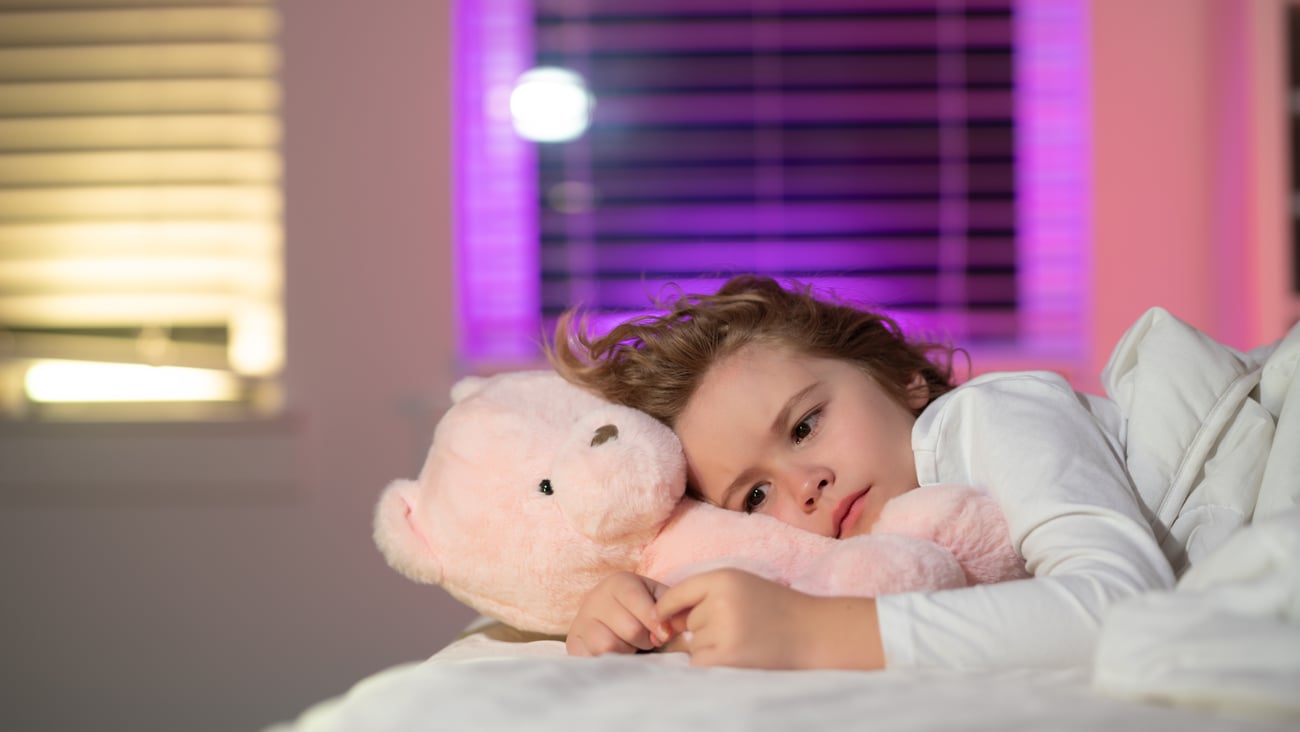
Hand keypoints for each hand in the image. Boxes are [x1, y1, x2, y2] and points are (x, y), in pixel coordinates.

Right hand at [566, 572, 672, 656]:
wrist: (609, 615)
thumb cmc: (641, 609)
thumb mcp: (657, 599)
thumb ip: (669, 610)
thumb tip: (669, 631)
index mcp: (618, 583)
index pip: (635, 600)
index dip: (654, 621)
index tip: (664, 635)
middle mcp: (595, 599)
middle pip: (630, 629)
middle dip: (645, 640)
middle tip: (646, 639)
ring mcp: (581, 622)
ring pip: (609, 647)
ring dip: (627, 652)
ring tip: (629, 646)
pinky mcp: (573, 645)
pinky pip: (594, 660)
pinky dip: (610, 662)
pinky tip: (616, 655)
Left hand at [655, 568, 884, 669]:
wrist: (815, 633)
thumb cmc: (777, 609)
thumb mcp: (741, 586)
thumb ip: (705, 595)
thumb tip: (663, 619)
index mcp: (723, 578)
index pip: (676, 593)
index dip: (666, 608)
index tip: (661, 619)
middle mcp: (720, 601)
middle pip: (686, 622)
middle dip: (701, 629)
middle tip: (737, 628)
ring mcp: (724, 630)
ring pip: (693, 644)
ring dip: (709, 648)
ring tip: (743, 641)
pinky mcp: (728, 657)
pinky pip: (700, 663)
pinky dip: (712, 664)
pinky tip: (738, 657)